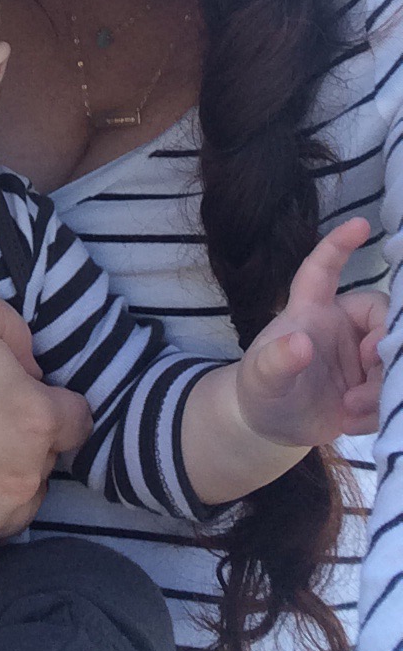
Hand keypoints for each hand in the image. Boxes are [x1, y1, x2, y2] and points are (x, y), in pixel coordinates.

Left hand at [236, 218, 386, 445]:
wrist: (273, 426)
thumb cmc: (260, 389)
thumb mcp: (261, 378)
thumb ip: (276, 361)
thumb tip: (299, 343)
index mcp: (310, 311)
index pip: (322, 270)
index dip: (338, 245)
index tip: (360, 223)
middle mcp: (340, 325)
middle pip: (382, 314)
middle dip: (384, 341)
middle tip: (370, 365)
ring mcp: (360, 353)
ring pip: (395, 353)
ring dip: (381, 384)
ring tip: (349, 408)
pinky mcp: (373, 382)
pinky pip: (394, 387)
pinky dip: (378, 407)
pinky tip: (351, 420)